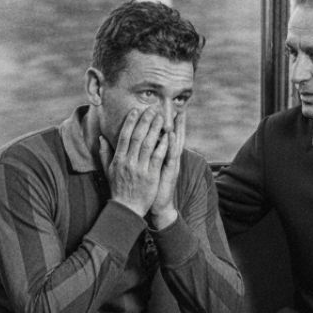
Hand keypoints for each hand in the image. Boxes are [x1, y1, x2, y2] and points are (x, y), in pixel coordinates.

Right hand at [99, 108, 167, 217]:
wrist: (126, 209)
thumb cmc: (118, 190)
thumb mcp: (108, 171)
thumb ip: (104, 154)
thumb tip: (101, 138)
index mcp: (118, 159)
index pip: (124, 136)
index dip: (131, 122)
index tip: (136, 110)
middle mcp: (128, 162)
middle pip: (138, 136)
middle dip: (145, 120)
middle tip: (152, 109)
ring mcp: (140, 168)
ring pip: (149, 144)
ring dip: (155, 129)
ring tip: (162, 118)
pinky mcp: (151, 176)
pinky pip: (158, 157)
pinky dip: (163, 145)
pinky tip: (168, 136)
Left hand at [148, 111, 184, 230]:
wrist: (157, 206)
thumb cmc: (149, 188)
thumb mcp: (146, 169)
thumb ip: (142, 156)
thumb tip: (134, 144)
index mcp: (162, 156)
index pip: (165, 136)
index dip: (165, 124)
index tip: (165, 109)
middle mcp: (168, 159)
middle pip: (174, 136)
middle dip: (175, 122)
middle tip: (177, 106)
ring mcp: (171, 165)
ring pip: (175, 143)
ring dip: (177, 129)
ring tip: (178, 115)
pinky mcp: (170, 172)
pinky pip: (171, 157)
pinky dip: (171, 145)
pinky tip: (171, 135)